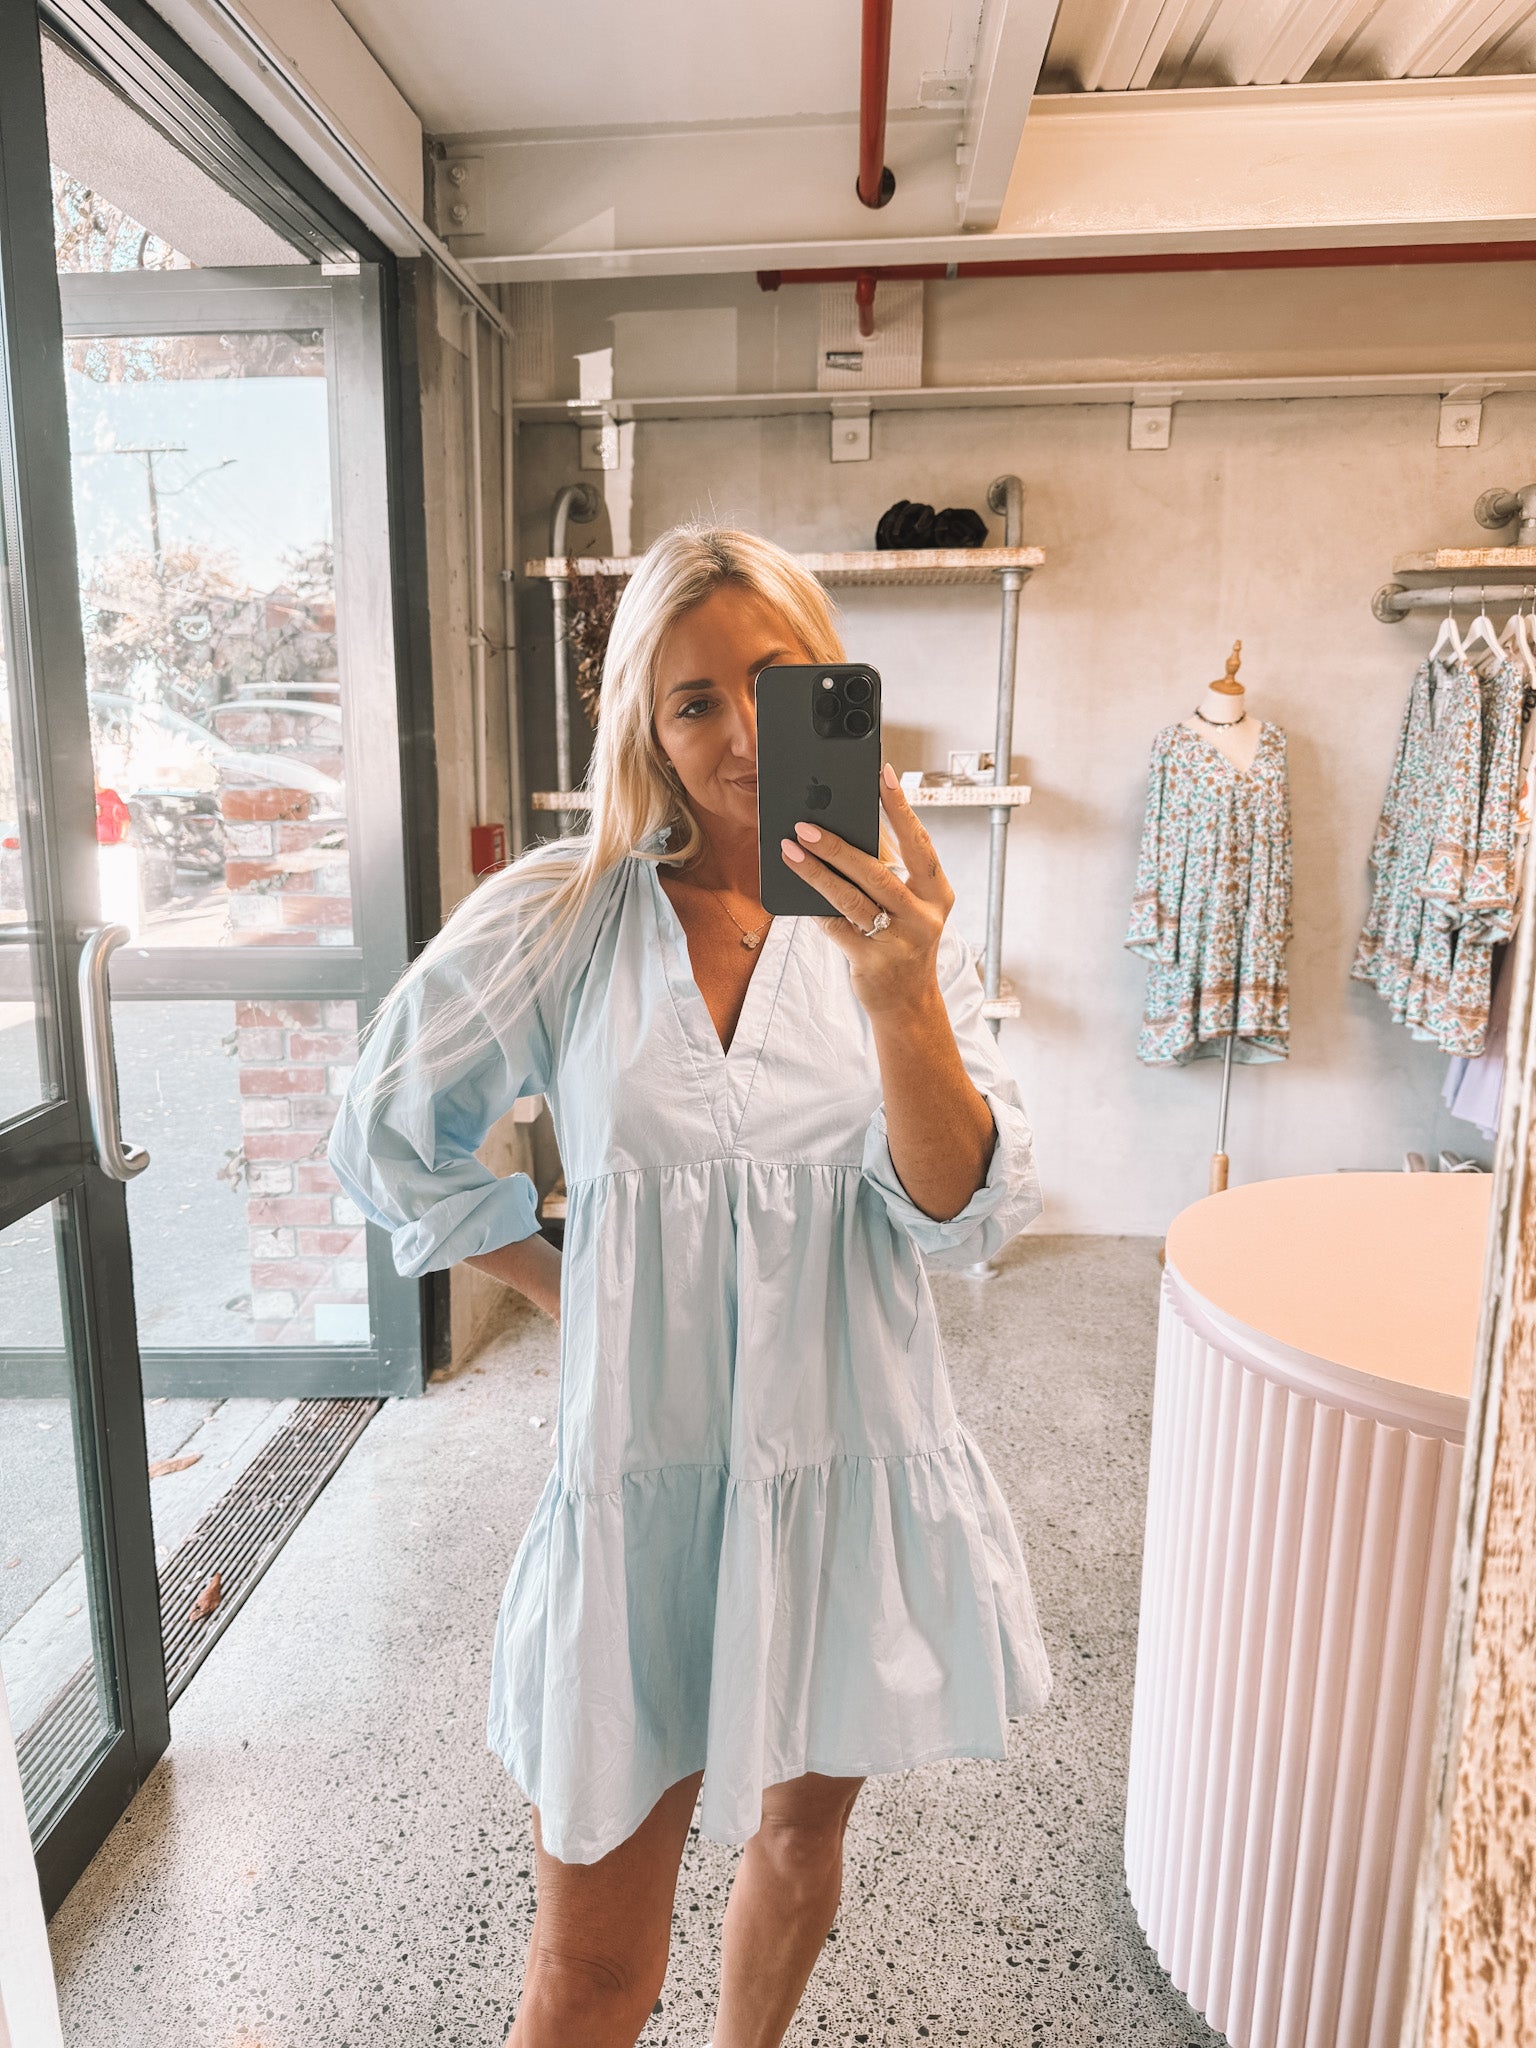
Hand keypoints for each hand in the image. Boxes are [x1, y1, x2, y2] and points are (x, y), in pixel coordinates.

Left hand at [780, 763, 954, 1017]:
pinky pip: (836, 927)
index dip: (900, 807)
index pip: (920, 842)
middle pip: (877, 873)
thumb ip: (890, 865)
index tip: (882, 773)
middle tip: (805, 825)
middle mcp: (924, 916)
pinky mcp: (872, 962)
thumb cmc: (904, 940)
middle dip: (838, 846)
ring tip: (790, 850)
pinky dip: (815, 906)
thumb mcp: (910, 903)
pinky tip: (794, 887)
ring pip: (851, 899)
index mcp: (937, 893)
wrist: (908, 1001)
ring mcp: (899, 941)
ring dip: (816, 872)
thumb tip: (856, 820)